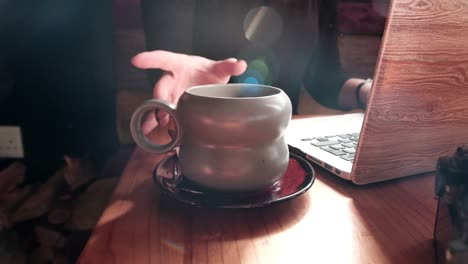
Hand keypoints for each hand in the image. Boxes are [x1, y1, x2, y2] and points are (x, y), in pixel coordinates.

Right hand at [132, 50, 246, 132]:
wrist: (208, 85)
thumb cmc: (209, 72)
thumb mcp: (219, 68)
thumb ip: (228, 65)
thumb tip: (241, 63)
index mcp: (179, 64)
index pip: (163, 59)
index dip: (150, 59)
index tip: (136, 60)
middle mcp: (171, 79)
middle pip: (161, 86)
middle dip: (159, 98)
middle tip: (162, 111)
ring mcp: (170, 94)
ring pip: (158, 103)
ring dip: (156, 115)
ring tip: (155, 127)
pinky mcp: (172, 106)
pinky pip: (162, 114)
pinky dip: (158, 124)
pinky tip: (156, 135)